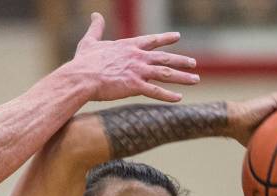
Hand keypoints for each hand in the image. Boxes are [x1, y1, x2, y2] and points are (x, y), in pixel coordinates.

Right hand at [69, 12, 198, 102]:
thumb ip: (96, 28)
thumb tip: (94, 14)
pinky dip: (168, 95)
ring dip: (182, 77)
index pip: (151, 40)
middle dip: (180, 60)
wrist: (82, 77)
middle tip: (193, 63)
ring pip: (166, 73)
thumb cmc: (84, 61)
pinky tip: (179, 98)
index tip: (177, 36)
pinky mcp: (135, 86)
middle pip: (164, 58)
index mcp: (128, 46)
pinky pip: (156, 91)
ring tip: (195, 79)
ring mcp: (138, 71)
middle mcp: (137, 57)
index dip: (165, 38)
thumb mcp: (90, 41)